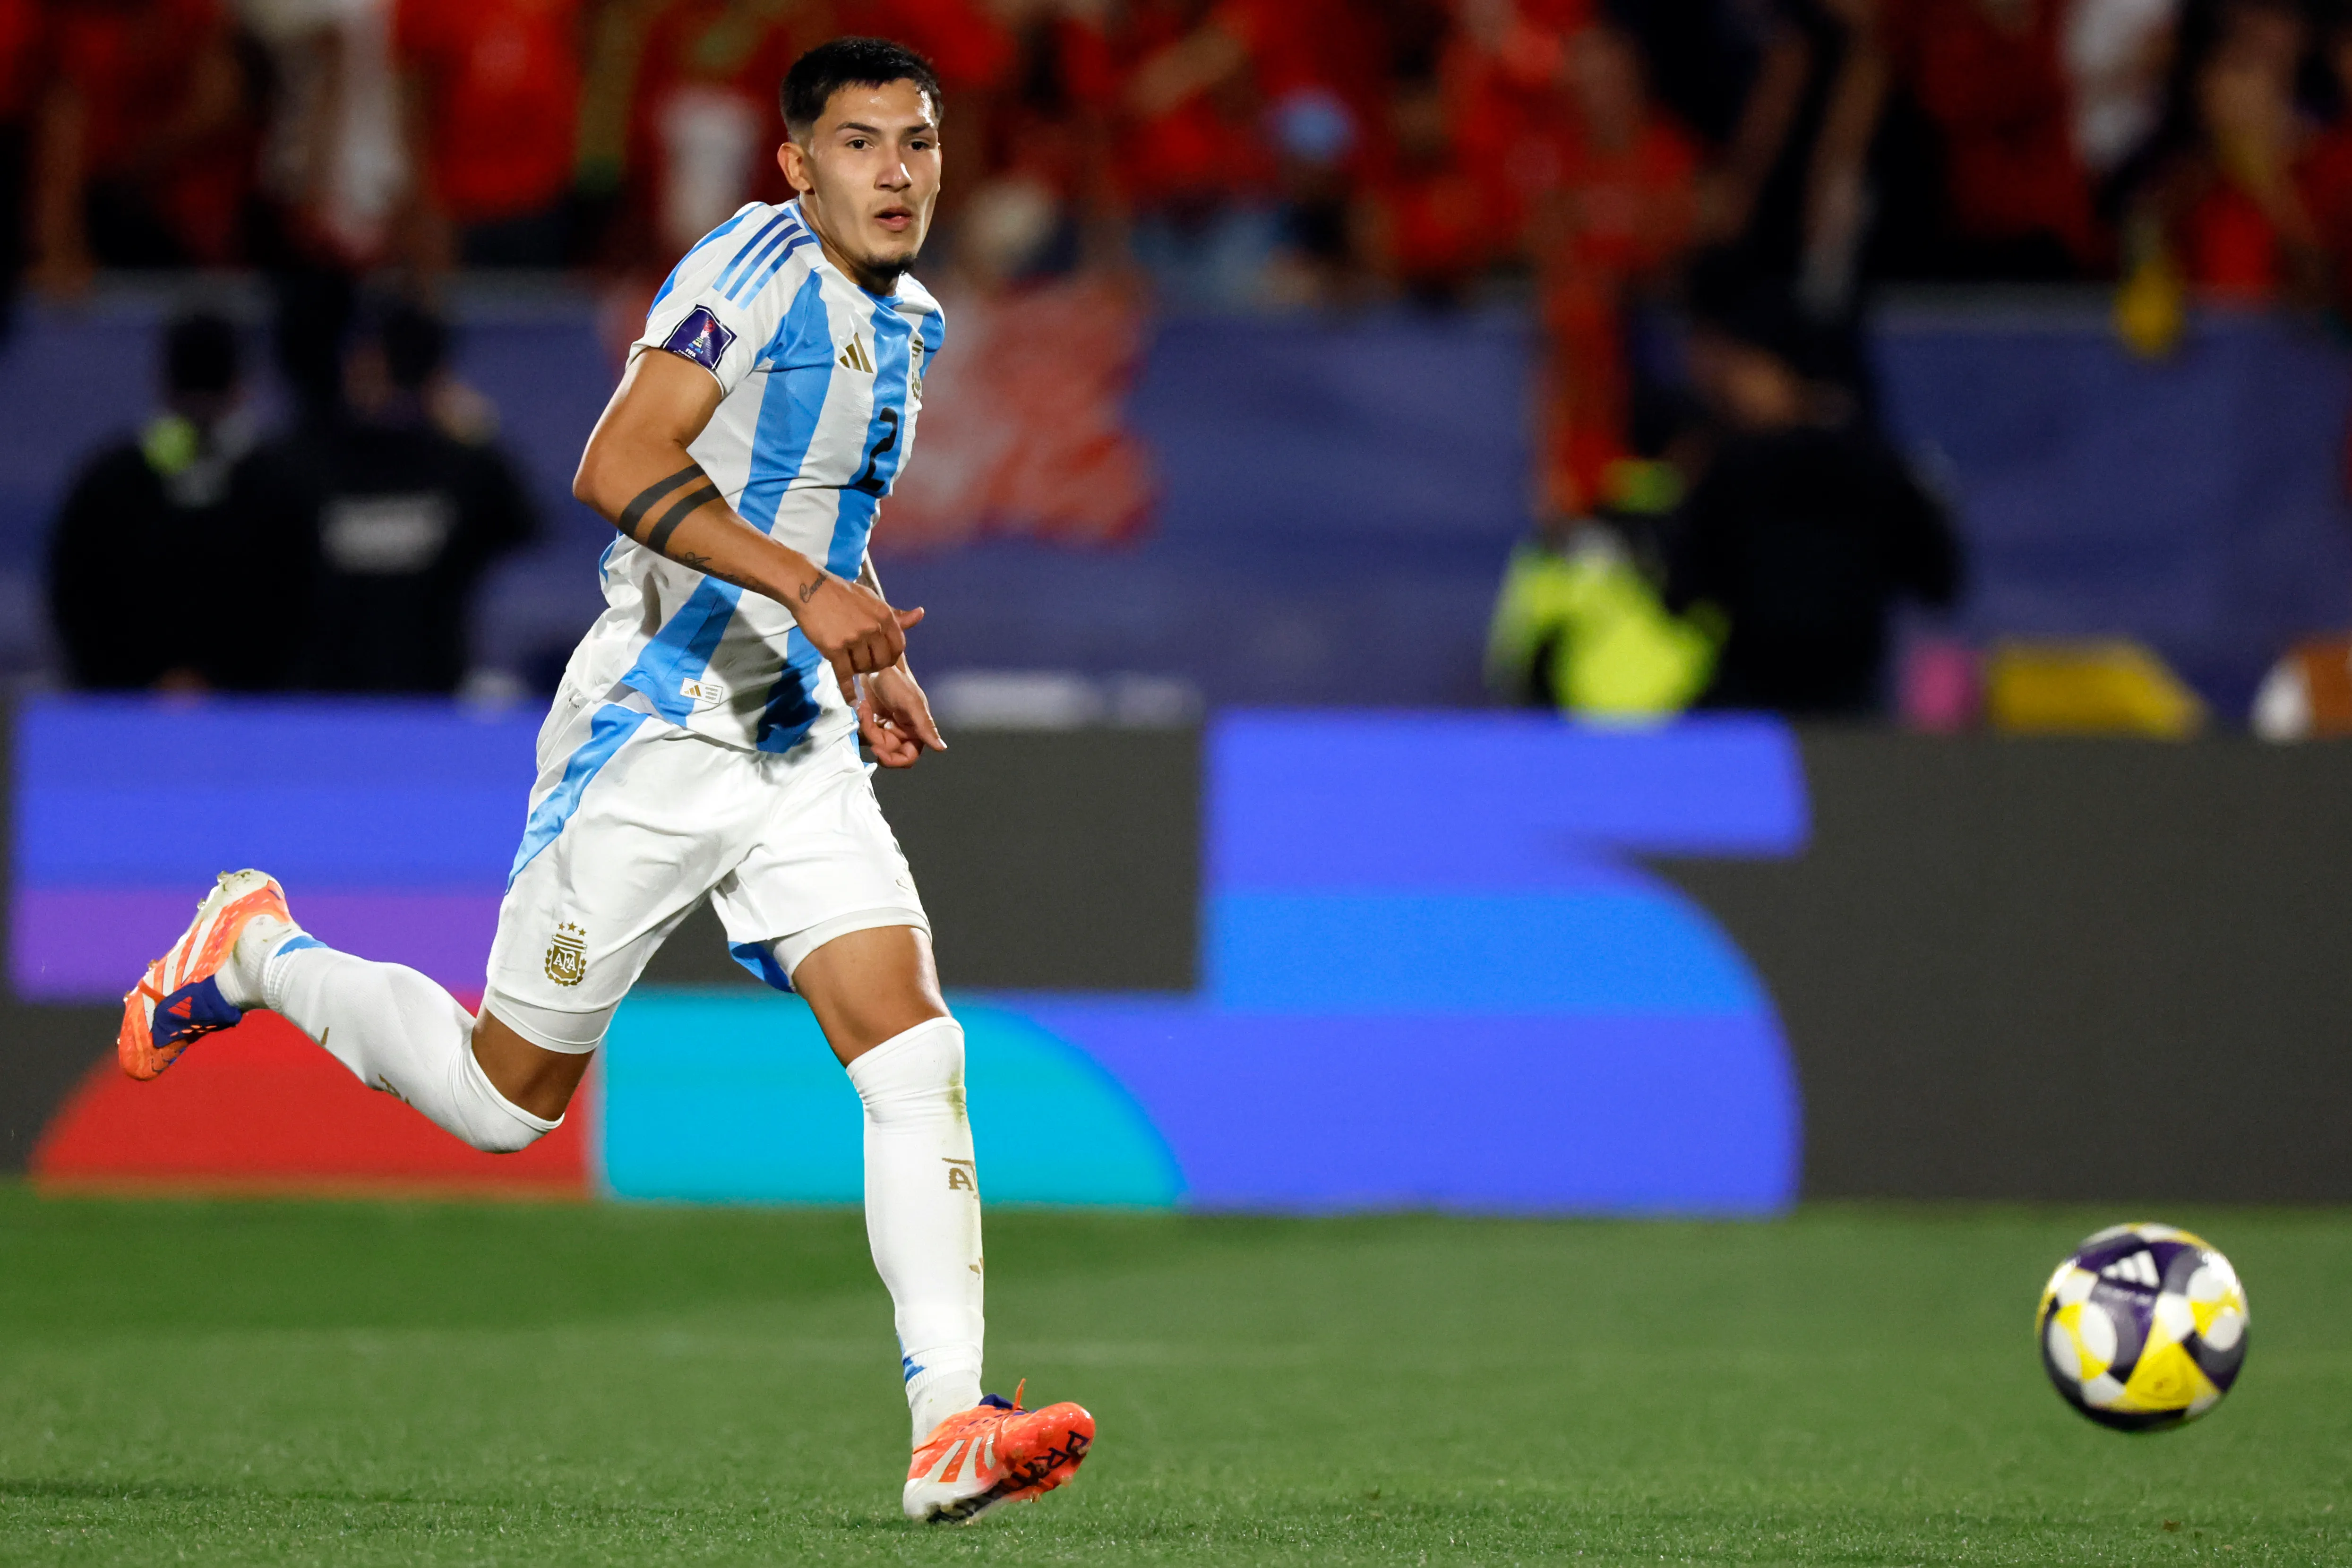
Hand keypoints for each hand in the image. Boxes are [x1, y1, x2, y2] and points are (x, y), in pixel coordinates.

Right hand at [792, 572, 924, 687]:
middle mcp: (873, 628)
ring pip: (863, 668)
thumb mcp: (873, 599)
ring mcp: (854, 639)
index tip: (882, 657)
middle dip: (875, 666)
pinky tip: (851, 700)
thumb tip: (920, 614)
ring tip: (849, 662)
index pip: (898, 647)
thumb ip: (895, 614)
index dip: (891, 656)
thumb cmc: (841, 593)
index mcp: (884, 616)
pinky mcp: (835, 649)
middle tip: (865, 662)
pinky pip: (845, 676)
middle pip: (883, 662)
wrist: (809, 588)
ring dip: (858, 670)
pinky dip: (848, 691)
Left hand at [854, 664, 945, 768]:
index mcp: (916, 730)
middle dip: (874, 738)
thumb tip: (942, 748)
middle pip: (887, 751)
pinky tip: (862, 708)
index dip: (893, 760)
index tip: (878, 750)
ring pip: (874, 743)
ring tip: (865, 708)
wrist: (875, 663)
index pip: (908, 757)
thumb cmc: (896, 680)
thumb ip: (925, 727)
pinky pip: (865, 733)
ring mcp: (887, 727)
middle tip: (867, 721)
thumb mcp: (911, 704)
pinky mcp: (873, 720)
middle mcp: (902, 731)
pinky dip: (861, 723)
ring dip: (866, 728)